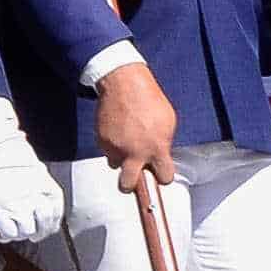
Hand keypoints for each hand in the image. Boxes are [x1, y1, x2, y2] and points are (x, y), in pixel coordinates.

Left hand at [0, 101, 64, 246]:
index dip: (6, 236)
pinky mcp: (45, 180)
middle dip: (22, 233)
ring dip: (41, 229)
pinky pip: (57, 206)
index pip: (9, 233)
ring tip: (37, 232)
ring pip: (45, 221)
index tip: (4, 233)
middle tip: (19, 230)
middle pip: (27, 229)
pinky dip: (54, 218)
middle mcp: (19, 197)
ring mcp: (34, 188)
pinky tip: (50, 223)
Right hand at [91, 62, 175, 195]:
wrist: (124, 84)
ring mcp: (116, 148)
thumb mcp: (168, 122)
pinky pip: (107, 150)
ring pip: (116, 164)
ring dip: (121, 158)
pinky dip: (112, 144)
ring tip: (126, 141)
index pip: (165, 177)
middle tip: (133, 176)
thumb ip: (164, 143)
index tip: (160, 172)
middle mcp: (135, 153)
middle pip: (128, 185)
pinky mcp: (102, 141)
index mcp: (157, 149)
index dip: (163, 175)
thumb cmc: (150, 100)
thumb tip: (161, 155)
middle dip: (131, 184)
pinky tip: (119, 129)